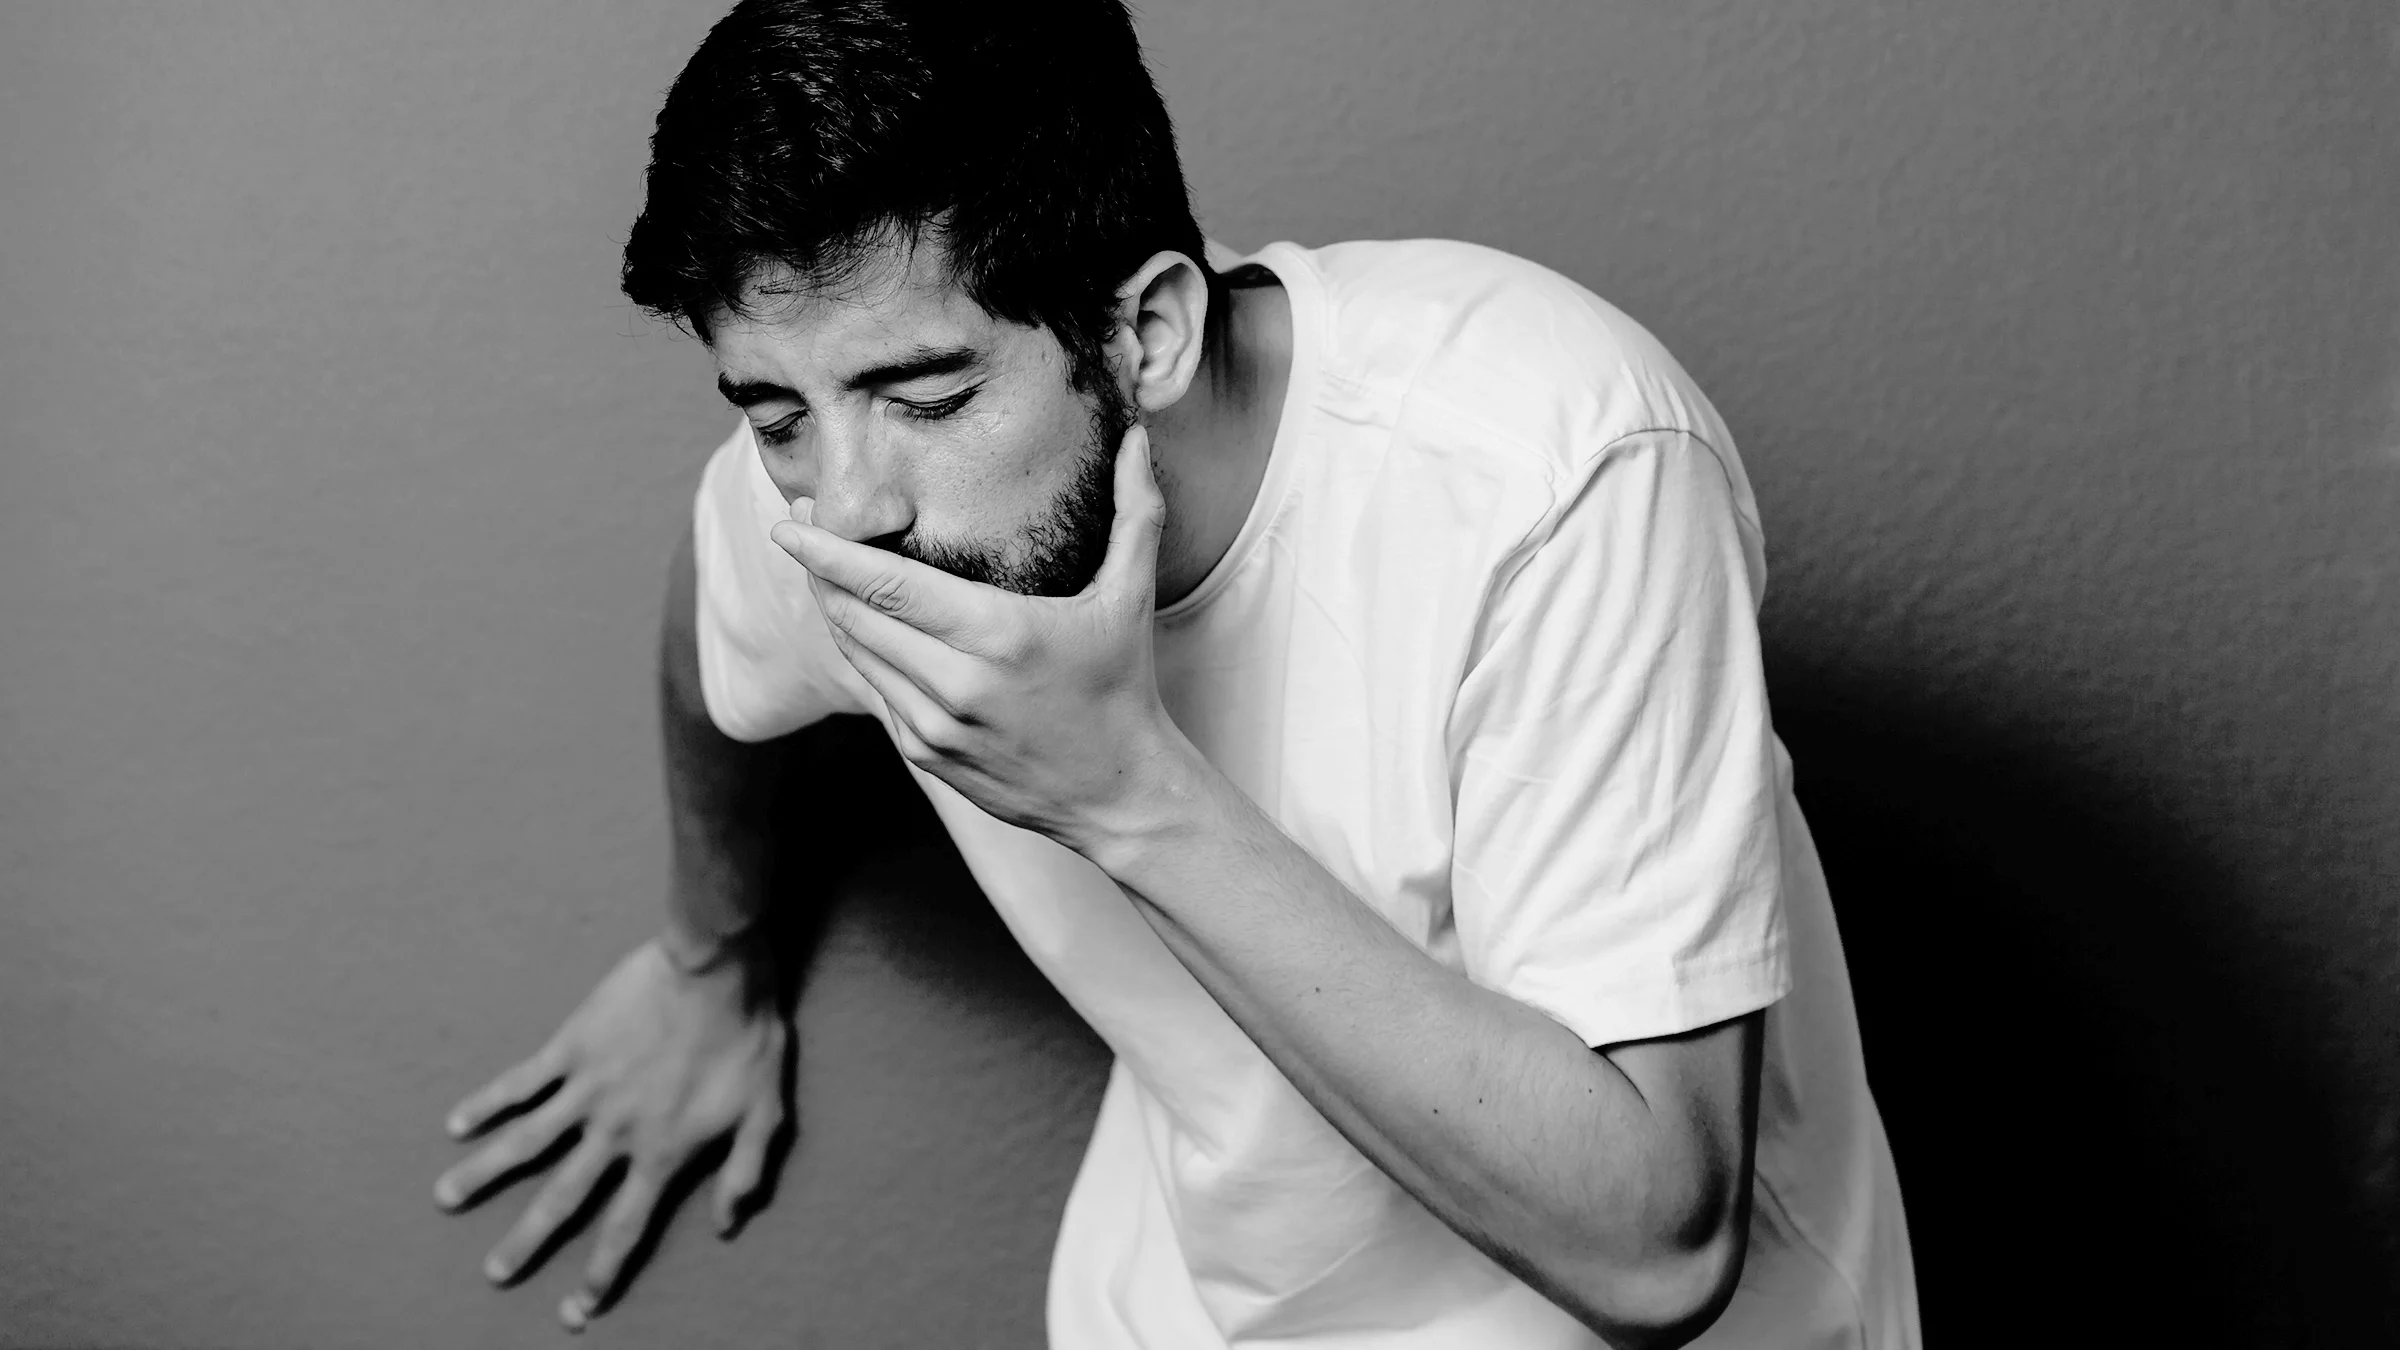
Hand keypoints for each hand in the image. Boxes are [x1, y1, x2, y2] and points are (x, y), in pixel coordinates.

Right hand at [434, 936, 788, 1331]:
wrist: (718, 970)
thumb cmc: (748, 1037)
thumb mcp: (766, 1112)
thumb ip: (745, 1171)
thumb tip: (728, 1224)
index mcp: (662, 1152)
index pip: (626, 1228)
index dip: (600, 1273)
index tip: (575, 1311)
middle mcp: (616, 1132)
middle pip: (561, 1200)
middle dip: (526, 1241)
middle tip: (494, 1273)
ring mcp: (588, 1089)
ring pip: (525, 1143)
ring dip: (482, 1175)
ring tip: (445, 1199)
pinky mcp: (572, 1047)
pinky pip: (521, 1082)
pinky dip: (487, 1102)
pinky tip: (455, 1123)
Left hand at [770, 422, 1189, 852]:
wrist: (1118, 794)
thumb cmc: (1122, 686)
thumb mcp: (1130, 597)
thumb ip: (1135, 511)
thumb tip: (1138, 434)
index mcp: (999, 636)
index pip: (889, 584)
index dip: (828, 551)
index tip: (789, 521)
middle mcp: (957, 685)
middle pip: (855, 615)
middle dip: (819, 567)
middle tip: (799, 523)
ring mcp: (934, 727)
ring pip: (856, 654)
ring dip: (832, 608)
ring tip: (822, 568)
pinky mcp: (925, 755)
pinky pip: (874, 691)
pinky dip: (862, 652)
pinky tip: (861, 623)